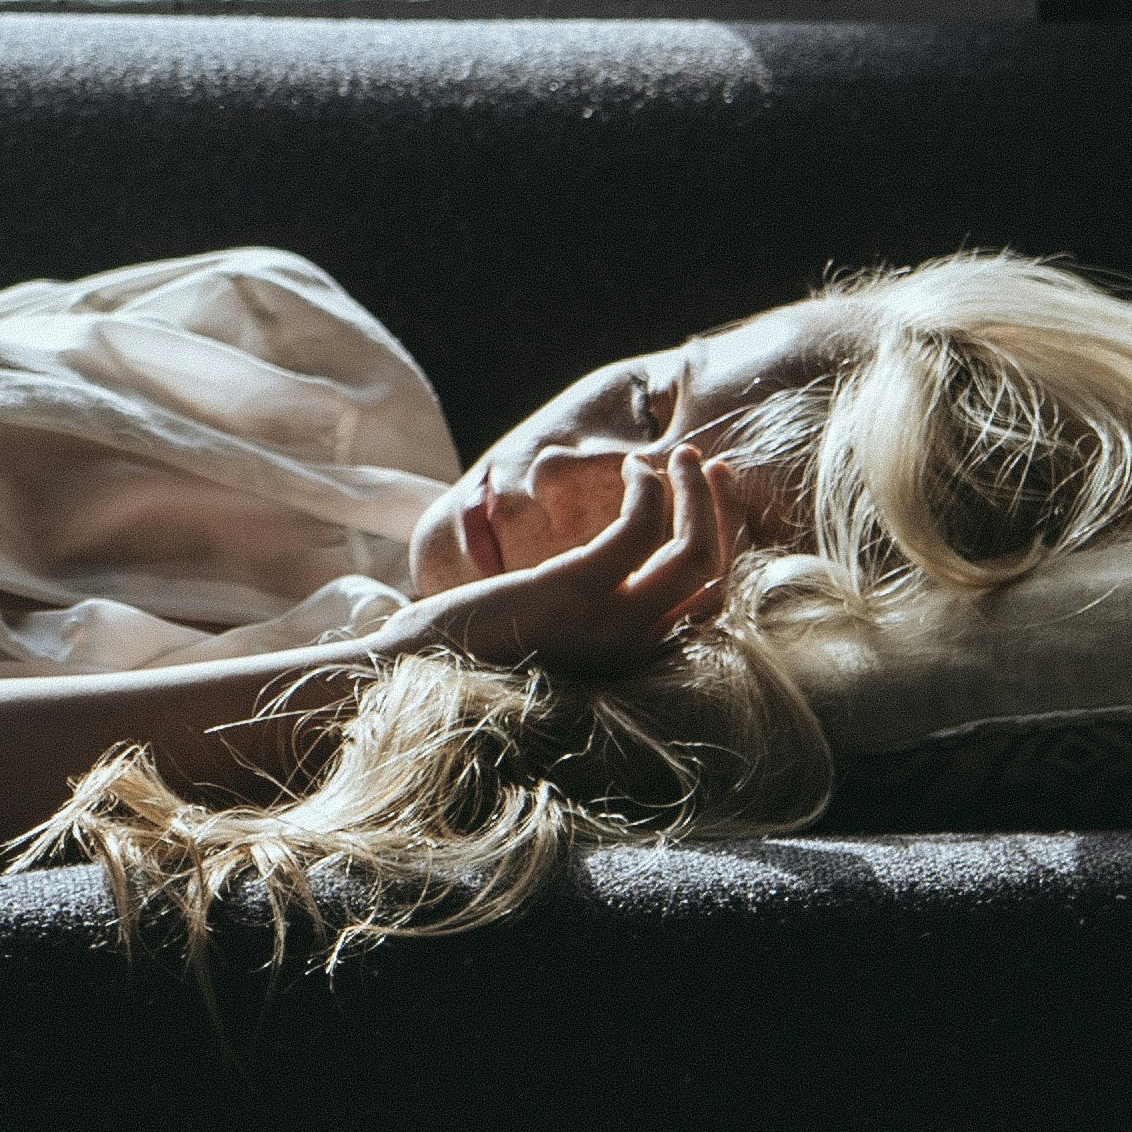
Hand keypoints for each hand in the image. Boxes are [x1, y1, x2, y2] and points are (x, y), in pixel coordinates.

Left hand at [389, 446, 747, 681]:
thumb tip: (600, 567)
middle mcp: (634, 653)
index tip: (713, 506)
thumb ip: (584, 611)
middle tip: (710, 468)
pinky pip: (641, 528)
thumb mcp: (543, 634)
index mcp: (630, 666)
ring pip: (695, 553)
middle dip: (722, 515)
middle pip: (715, 579)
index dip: (724, 551)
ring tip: (685, 456)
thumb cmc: (461, 653)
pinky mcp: (578, 590)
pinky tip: (635, 467)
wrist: (406, 676)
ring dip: (696, 494)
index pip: (710, 610)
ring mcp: (611, 624)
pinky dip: (649, 489)